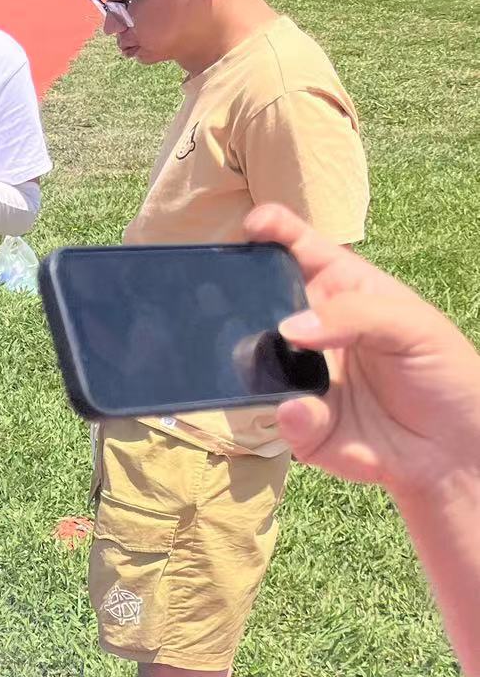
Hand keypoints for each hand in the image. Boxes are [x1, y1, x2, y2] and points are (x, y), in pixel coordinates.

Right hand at [246, 205, 479, 500]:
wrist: (453, 451)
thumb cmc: (444, 374)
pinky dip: (289, 413)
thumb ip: (353, 316)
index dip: (277, 233)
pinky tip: (309, 414)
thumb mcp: (413, 327)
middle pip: (264, 304)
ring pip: (256, 361)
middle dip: (242, 298)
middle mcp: (314, 332)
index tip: (253, 226)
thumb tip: (286, 329)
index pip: (303, 252)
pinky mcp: (298, 423)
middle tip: (224, 297)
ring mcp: (301, 377)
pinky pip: (276, 412)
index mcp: (344, 293)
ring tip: (260, 361)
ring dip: (250, 361)